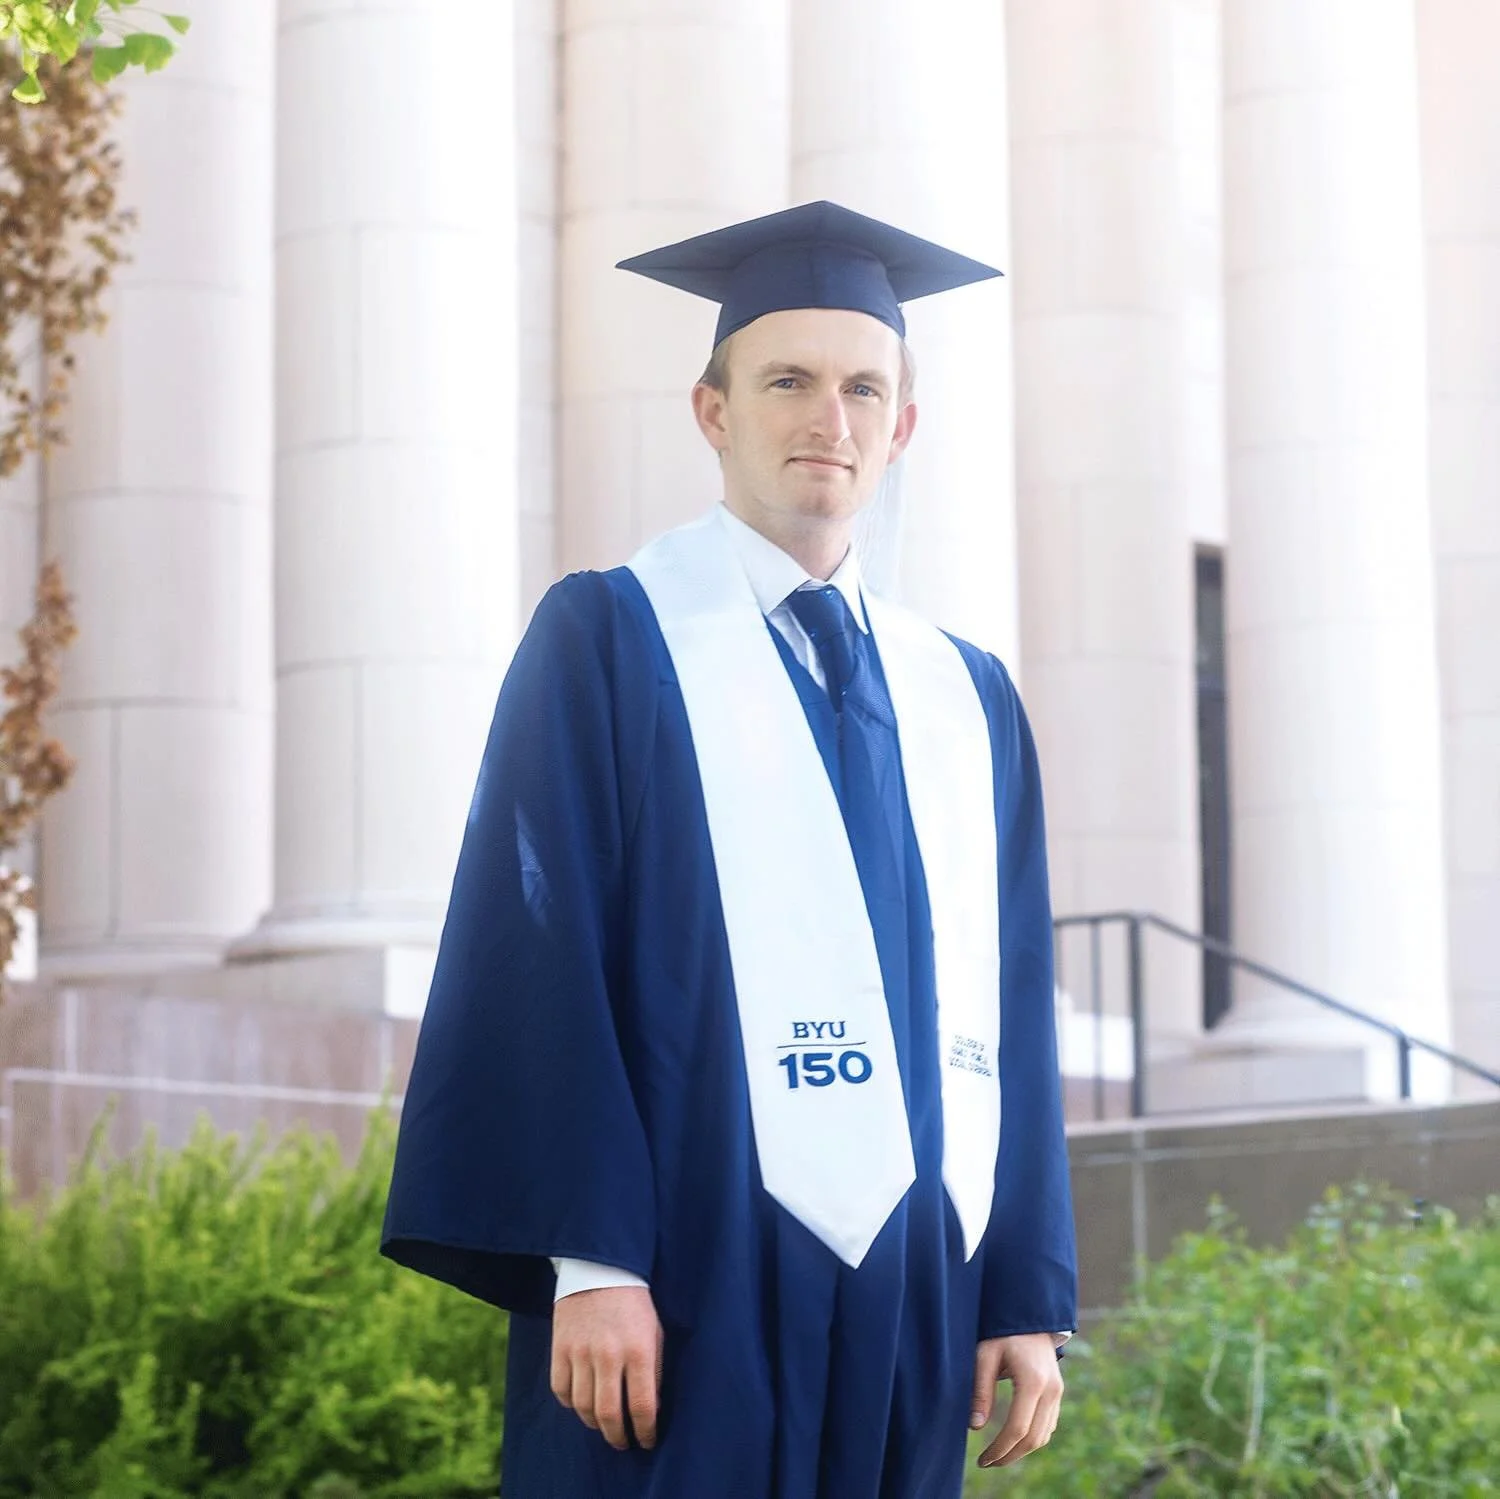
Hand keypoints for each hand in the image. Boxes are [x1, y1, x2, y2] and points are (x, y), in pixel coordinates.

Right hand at [550, 1285, 663, 1451]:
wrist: (599, 1269)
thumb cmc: (634, 1304)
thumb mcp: (655, 1332)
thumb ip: (654, 1371)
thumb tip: (651, 1410)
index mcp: (638, 1350)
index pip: (642, 1407)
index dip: (645, 1432)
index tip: (647, 1440)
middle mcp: (608, 1355)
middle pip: (609, 1415)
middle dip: (618, 1437)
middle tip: (623, 1443)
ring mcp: (580, 1352)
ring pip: (583, 1408)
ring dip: (595, 1424)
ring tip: (604, 1425)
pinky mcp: (559, 1348)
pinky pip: (562, 1391)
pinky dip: (572, 1404)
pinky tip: (583, 1403)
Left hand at [970, 1332, 1063, 1468]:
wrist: (1028, 1313)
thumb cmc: (1002, 1332)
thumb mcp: (985, 1355)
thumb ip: (981, 1390)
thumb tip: (975, 1426)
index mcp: (1033, 1381)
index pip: (1017, 1428)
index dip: (1000, 1449)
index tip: (982, 1459)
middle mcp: (1051, 1390)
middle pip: (1034, 1438)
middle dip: (1010, 1456)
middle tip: (987, 1462)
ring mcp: (1057, 1391)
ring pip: (1044, 1435)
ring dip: (1022, 1450)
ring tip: (998, 1455)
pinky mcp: (1057, 1392)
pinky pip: (1048, 1425)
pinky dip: (1032, 1438)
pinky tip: (1013, 1440)